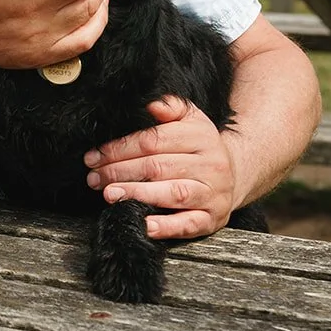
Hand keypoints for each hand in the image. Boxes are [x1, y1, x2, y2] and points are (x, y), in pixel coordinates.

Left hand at [83, 96, 239, 238]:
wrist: (236, 173)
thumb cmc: (199, 146)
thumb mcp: (190, 119)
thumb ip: (170, 107)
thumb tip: (151, 104)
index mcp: (200, 137)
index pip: (153, 141)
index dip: (120, 149)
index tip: (95, 157)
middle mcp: (210, 164)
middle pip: (157, 167)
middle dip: (120, 172)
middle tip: (94, 178)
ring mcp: (214, 193)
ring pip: (173, 193)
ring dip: (138, 194)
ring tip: (111, 195)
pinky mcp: (213, 218)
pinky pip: (189, 223)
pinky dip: (166, 226)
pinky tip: (145, 225)